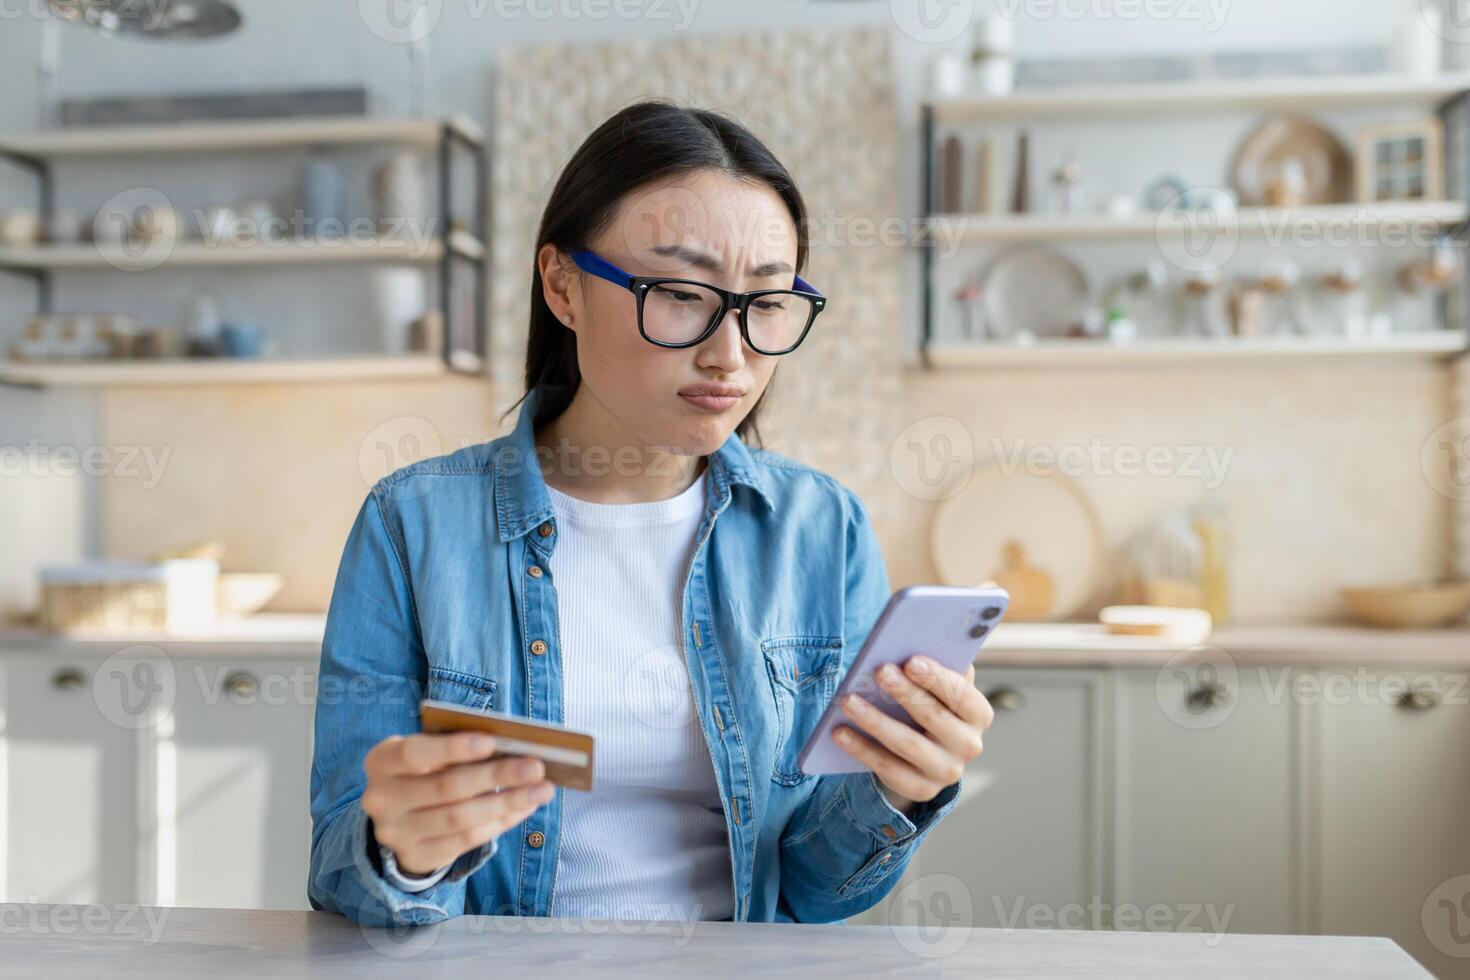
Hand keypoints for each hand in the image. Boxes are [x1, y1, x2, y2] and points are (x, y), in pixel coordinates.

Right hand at [362, 732, 554, 876]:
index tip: (492, 742)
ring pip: (460, 819)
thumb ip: (456, 747)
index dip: (453, 748)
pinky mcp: (417, 857)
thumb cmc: (423, 770)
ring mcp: (396, 833)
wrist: (397, 817)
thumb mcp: (427, 752)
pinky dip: (499, 823)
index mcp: (382, 761)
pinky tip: (523, 808)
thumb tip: (511, 746)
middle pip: (446, 788)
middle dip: (496, 776)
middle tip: (536, 768)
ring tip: (541, 790)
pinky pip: (465, 841)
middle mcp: (381, 799)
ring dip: (507, 803)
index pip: (415, 753)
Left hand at [832, 657, 992, 805]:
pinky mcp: (921, 789)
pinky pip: (888, 768)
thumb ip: (934, 668)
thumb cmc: (929, 705)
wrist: (924, 756)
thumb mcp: (937, 688)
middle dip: (906, 692)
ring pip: (909, 744)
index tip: (911, 660)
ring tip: (849, 701)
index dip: (937, 678)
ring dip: (876, 721)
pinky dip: (862, 749)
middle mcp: (969, 745)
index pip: (962, 694)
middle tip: (879, 671)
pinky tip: (839, 732)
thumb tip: (910, 646)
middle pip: (935, 717)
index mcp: (978, 714)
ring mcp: (946, 771)